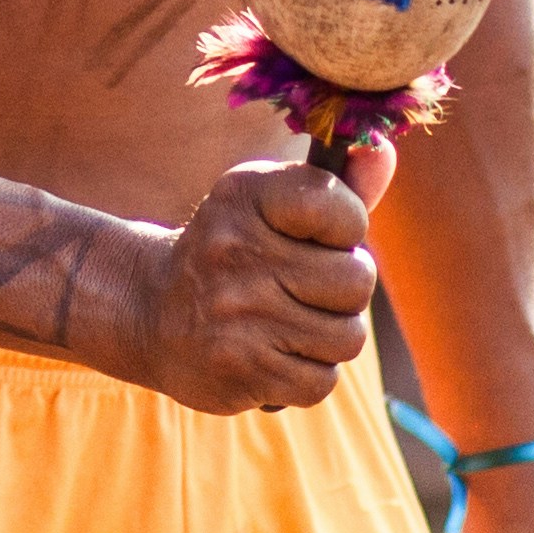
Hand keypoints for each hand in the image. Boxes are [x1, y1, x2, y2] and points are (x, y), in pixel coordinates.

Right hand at [115, 154, 377, 414]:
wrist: (150, 312)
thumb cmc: (235, 252)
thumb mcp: (271, 204)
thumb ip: (337, 184)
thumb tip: (383, 151)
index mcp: (245, 195)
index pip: (338, 209)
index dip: (348, 227)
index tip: (324, 234)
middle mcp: (235, 251)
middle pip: (356, 282)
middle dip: (345, 290)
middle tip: (309, 286)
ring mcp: (236, 315)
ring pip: (347, 337)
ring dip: (330, 336)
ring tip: (294, 323)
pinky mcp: (239, 370)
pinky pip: (321, 381)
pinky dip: (307, 373)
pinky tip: (275, 354)